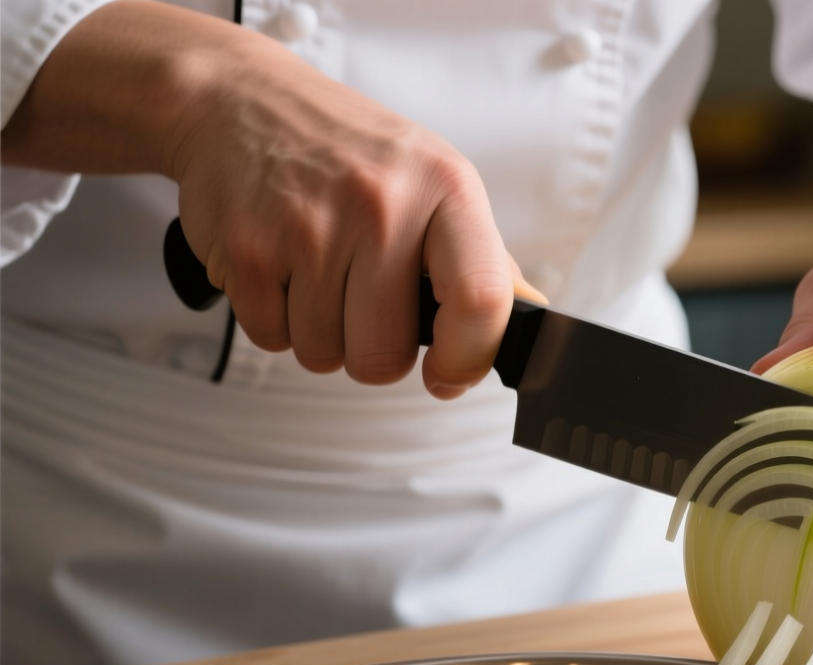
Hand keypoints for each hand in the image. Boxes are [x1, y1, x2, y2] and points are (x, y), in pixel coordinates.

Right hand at [2, 1, 520, 398]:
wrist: (238, 100)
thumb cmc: (347, 149)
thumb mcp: (433, 179)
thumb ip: (482, 255)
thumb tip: (532, 313)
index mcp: (445, 188)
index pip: (481, 301)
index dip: (469, 359)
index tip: (449, 373)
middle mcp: (380, 205)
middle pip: (385, 356)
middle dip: (375, 349)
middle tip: (365, 303)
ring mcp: (309, 229)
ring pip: (326, 354)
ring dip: (323, 333)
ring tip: (320, 272)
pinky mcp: (246, 250)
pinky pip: (273, 339)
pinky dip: (277, 319)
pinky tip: (284, 267)